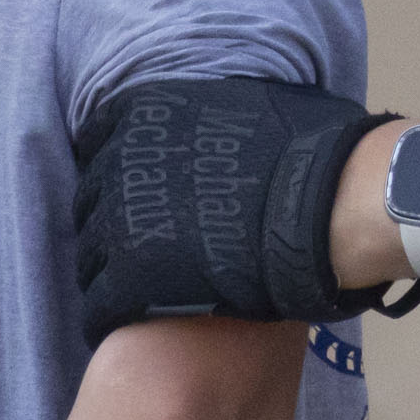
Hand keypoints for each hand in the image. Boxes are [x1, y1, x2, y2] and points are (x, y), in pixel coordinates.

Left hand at [76, 75, 381, 331]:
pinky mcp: (132, 278)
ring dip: (112, 270)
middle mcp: (121, 163)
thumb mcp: (257, 98)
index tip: (146, 193)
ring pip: (91, 254)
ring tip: (143, 289)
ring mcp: (122, 222)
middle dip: (116, 222)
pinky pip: (100, 302)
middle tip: (150, 243)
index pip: (100, 142)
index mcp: (145, 114)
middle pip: (93, 202)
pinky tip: (129, 322)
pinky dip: (110, 313)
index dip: (124, 174)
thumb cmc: (311, 149)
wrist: (328, 208)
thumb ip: (218, 105)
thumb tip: (229, 97)